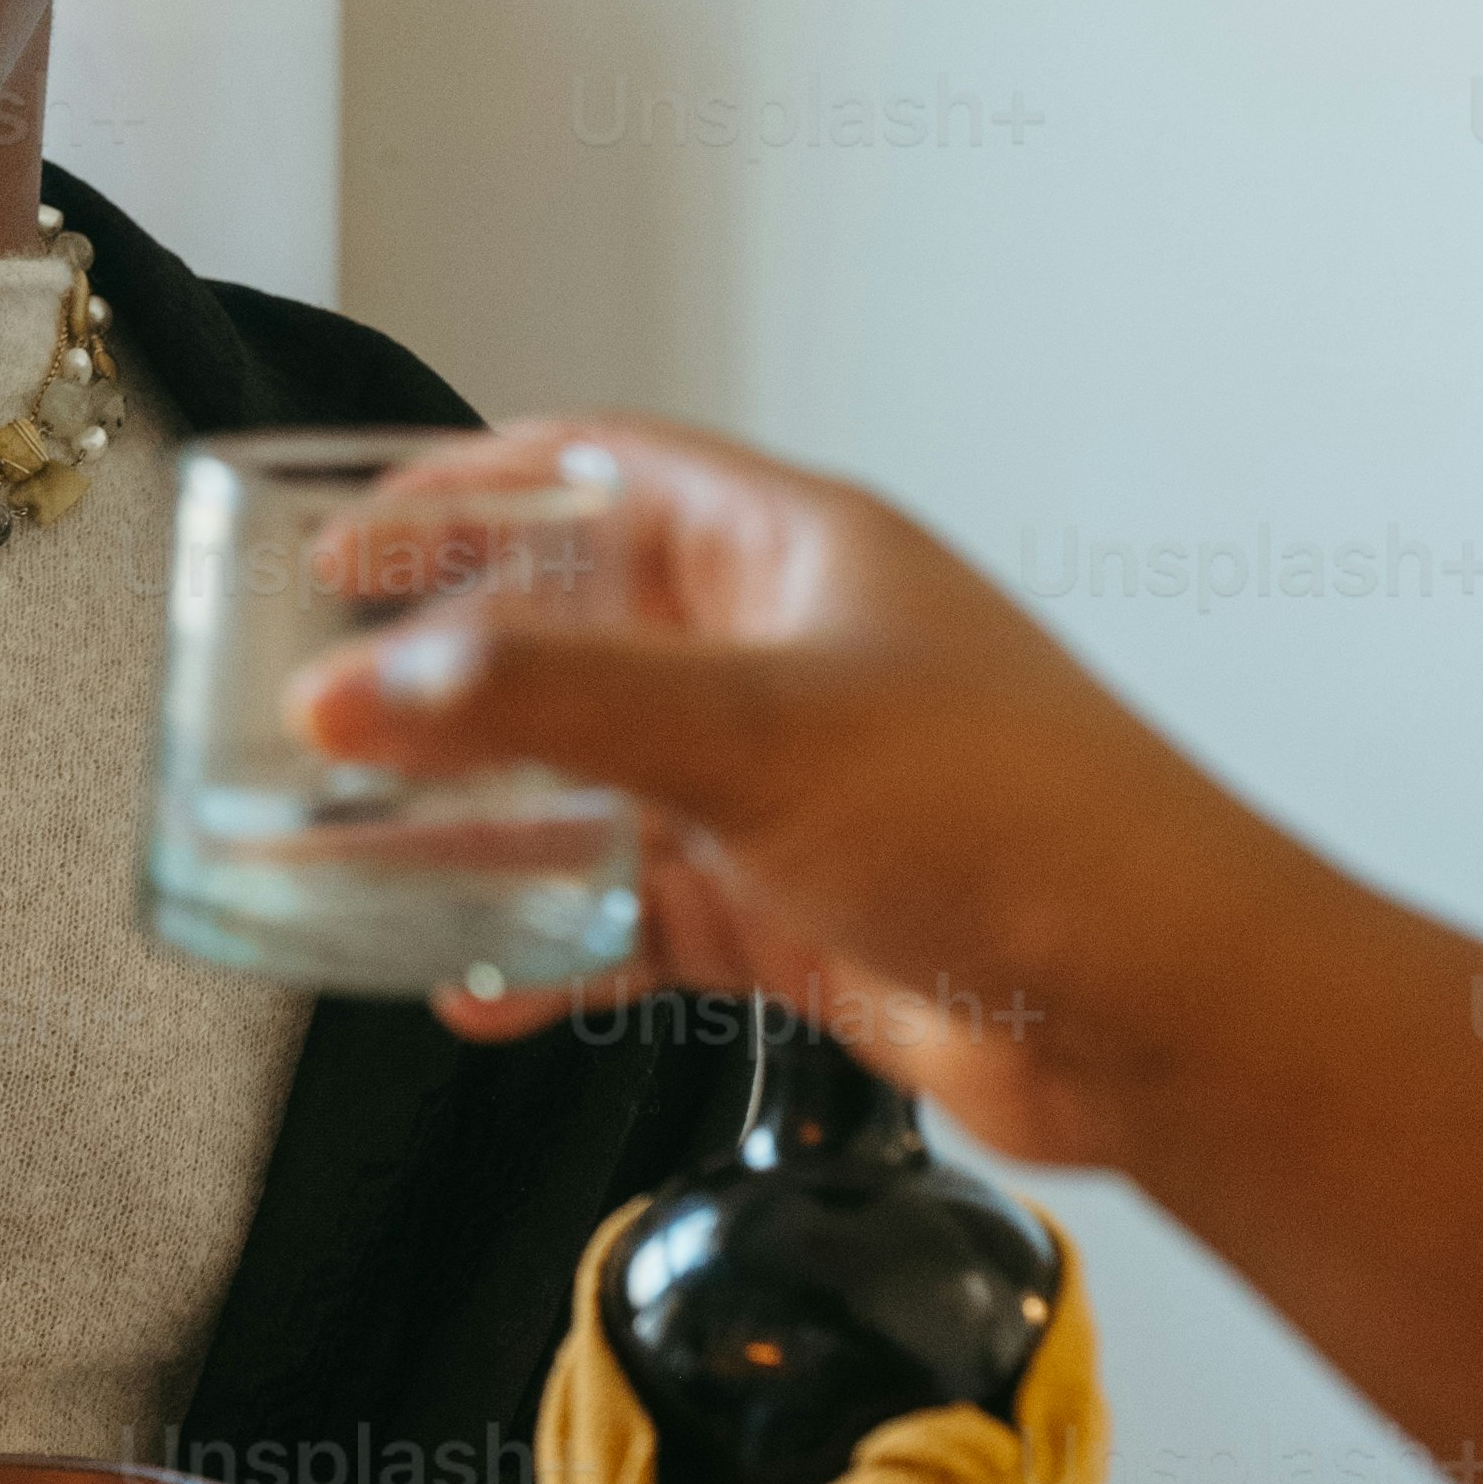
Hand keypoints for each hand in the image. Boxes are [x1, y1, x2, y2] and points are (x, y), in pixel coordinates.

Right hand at [290, 415, 1285, 1163]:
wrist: (1166, 1011)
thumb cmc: (1034, 826)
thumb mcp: (754, 730)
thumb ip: (541, 705)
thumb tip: (358, 689)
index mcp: (788, 555)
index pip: (592, 471)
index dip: (461, 491)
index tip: (344, 539)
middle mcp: (780, 659)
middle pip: (568, 635)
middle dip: (439, 676)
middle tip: (316, 706)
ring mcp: (785, 790)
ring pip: (586, 788)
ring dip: (475, 826)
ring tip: (352, 857)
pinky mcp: (793, 910)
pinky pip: (630, 915)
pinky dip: (546, 946)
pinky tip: (476, 982)